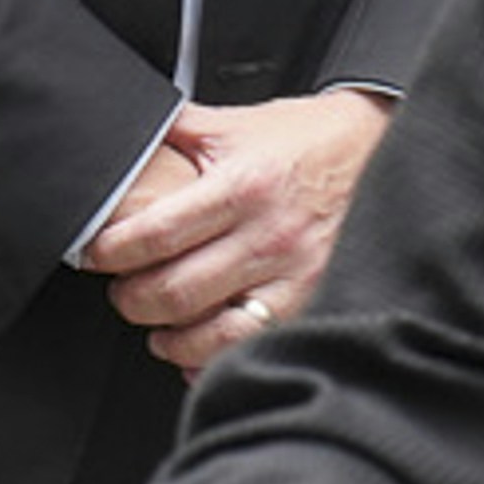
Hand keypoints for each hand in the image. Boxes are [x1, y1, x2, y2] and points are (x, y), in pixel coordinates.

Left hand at [81, 90, 383, 373]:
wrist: (386, 153)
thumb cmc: (313, 141)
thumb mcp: (241, 124)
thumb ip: (180, 132)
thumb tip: (127, 131)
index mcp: (242, 188)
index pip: (155, 234)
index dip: (112, 253)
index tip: (96, 256)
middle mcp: (269, 237)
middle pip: (174, 292)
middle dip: (131, 301)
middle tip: (122, 292)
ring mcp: (295, 277)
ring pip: (210, 335)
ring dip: (170, 340)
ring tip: (158, 327)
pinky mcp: (315, 304)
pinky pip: (253, 347)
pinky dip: (216, 359)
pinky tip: (199, 350)